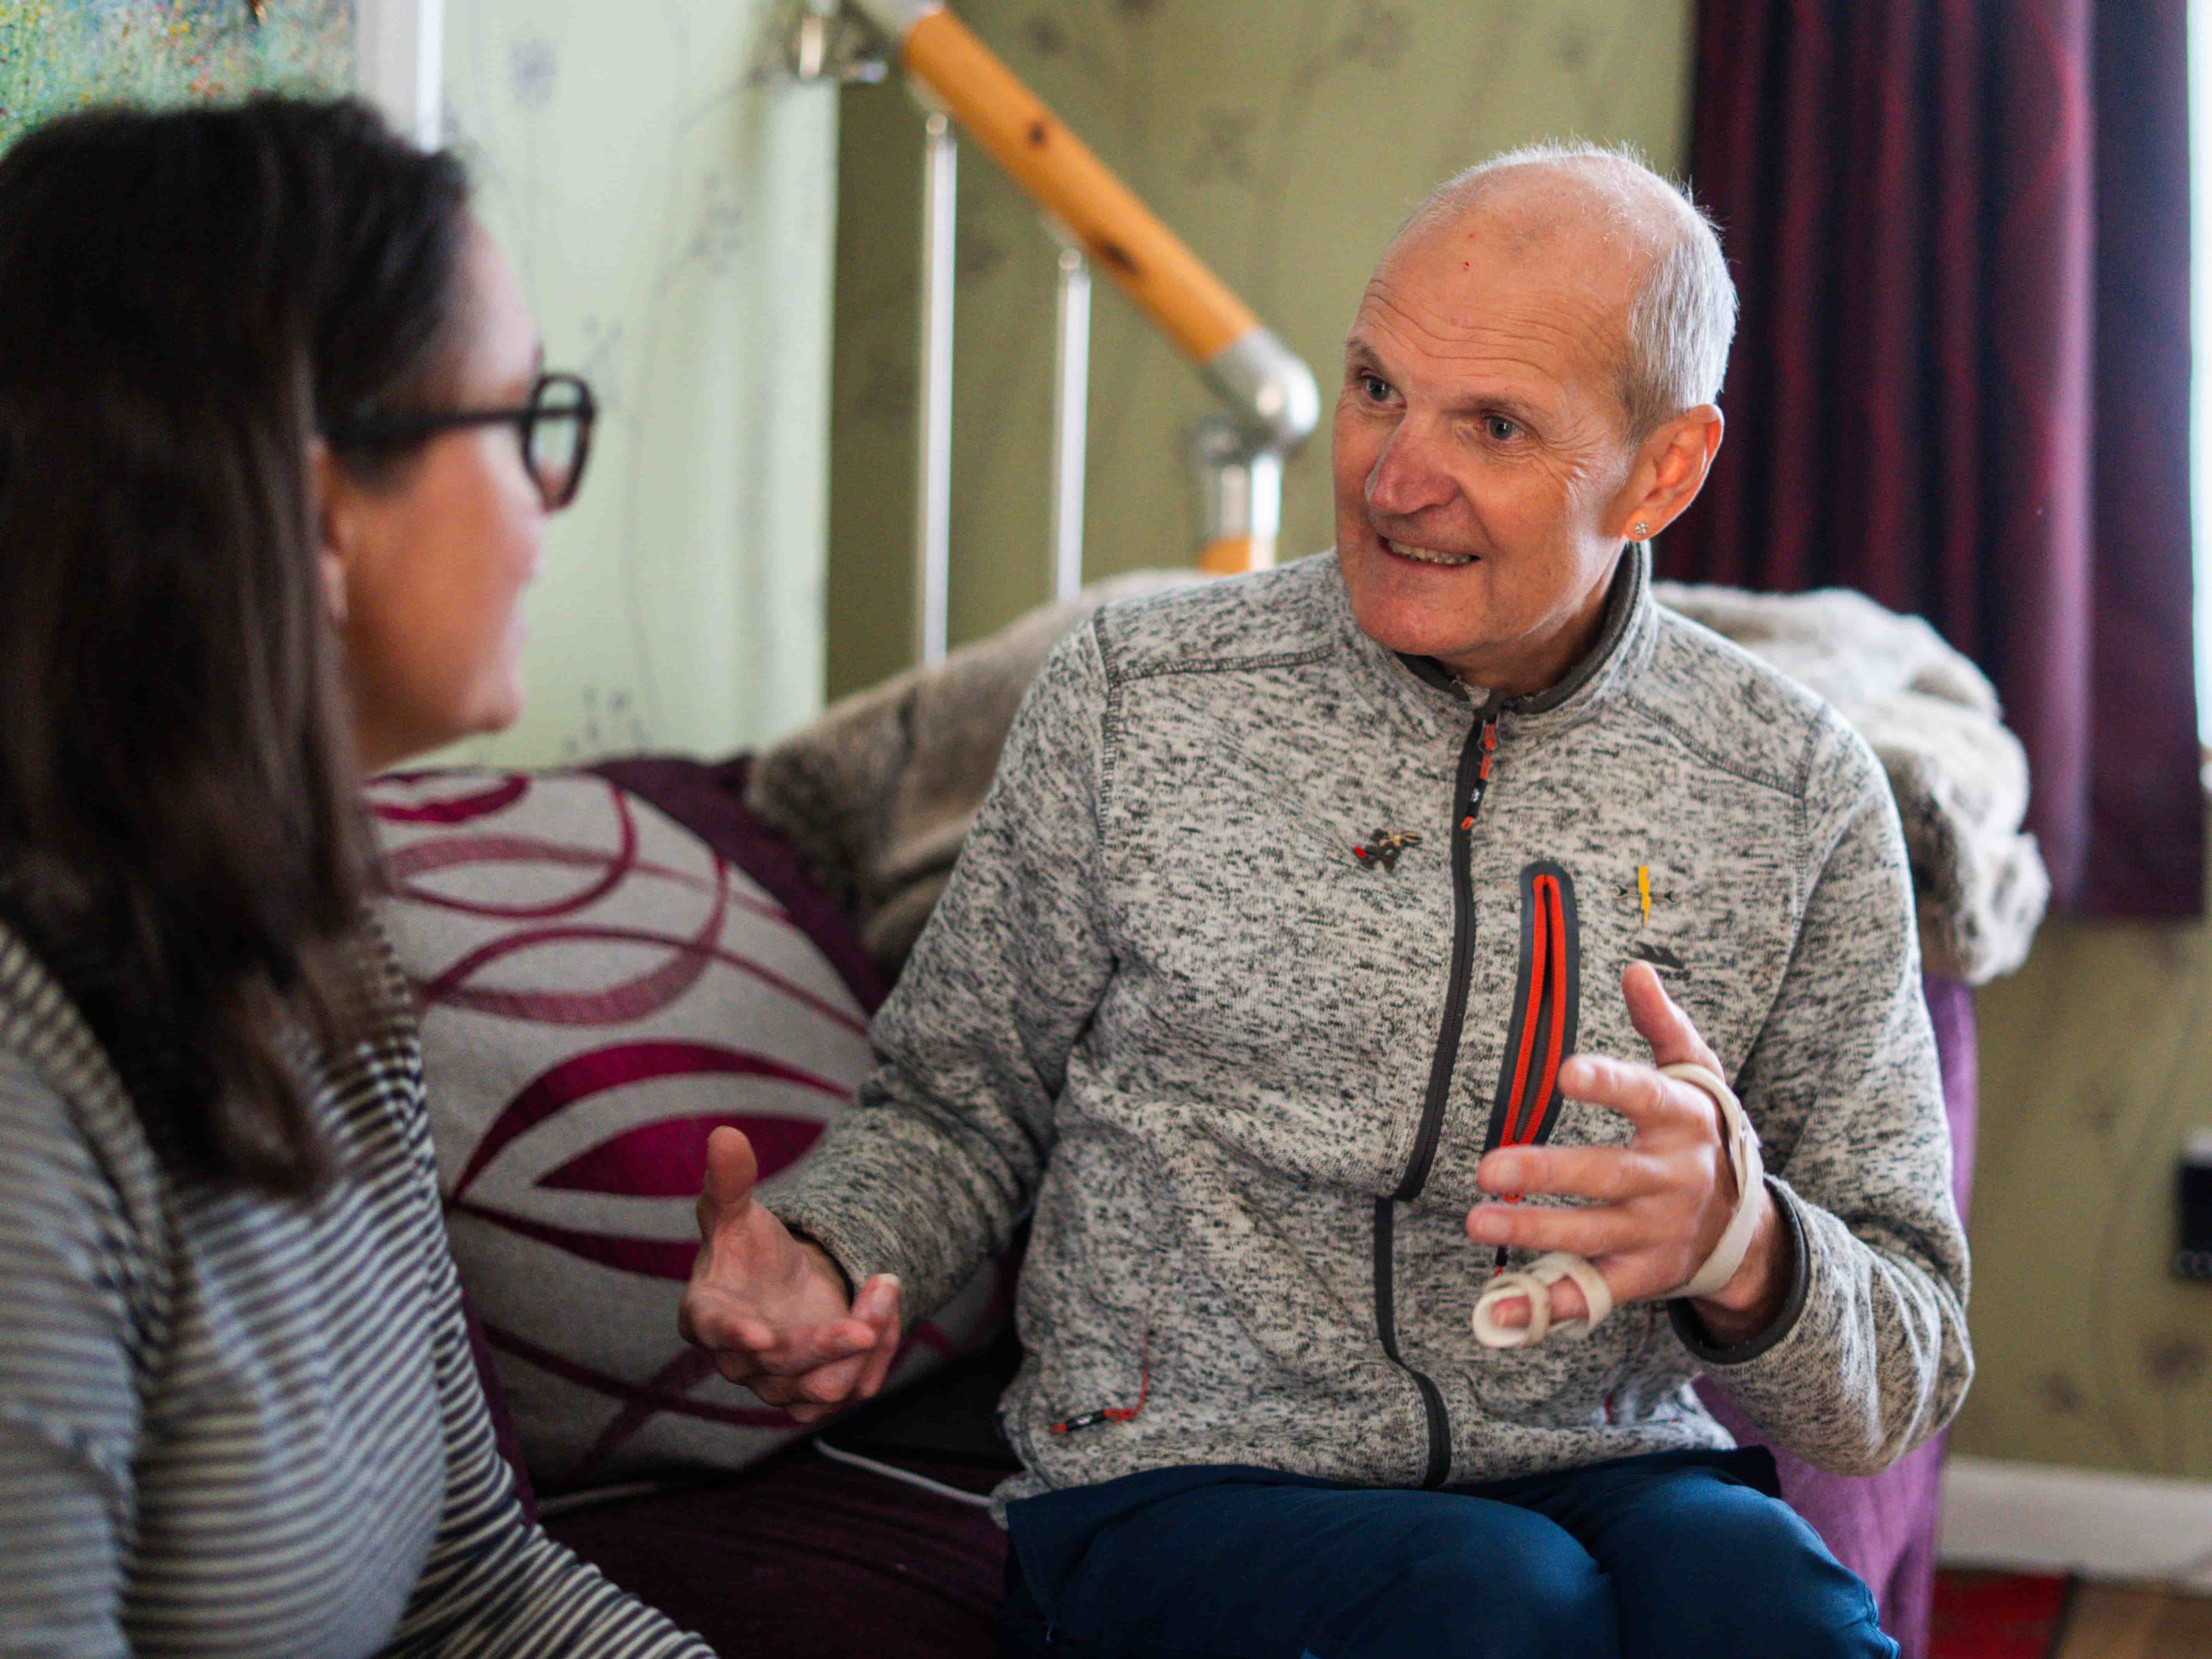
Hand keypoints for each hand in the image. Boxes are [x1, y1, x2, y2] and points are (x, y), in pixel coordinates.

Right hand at [677, 1126, 903, 1423]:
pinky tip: (886, 1311)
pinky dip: (880, 1353)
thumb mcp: (738, 1212)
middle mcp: (738, 1361)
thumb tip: (725, 1135)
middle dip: (831, 1335)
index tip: (762, 1334)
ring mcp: (777, 1386)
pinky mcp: (813, 1396)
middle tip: (879, 1290)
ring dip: (867, 1341)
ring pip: (824, 1389)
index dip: (735, 1334)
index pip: (714, 1330)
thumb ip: (730, 1181)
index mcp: (706, 1314)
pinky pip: (853, 1389)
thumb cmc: (750, 1250)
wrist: (785, 1283)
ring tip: (885, 1287)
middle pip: (783, 1365)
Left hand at [1465, 963, 1787, 1343]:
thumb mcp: (1698, 1077)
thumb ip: (1663, 1025)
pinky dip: (1544, 1305)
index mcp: (1681, 1122)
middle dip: (1547, 1172)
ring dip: (1533, 1231)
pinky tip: (1500, 1308)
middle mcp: (1670, 1180)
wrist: (1749, 1227)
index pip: (1645, 1098)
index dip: (1609, 1085)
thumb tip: (1635, 970)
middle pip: (1605, 1175)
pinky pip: (1590, 1293)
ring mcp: (1655, 1233)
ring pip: (1590, 1234)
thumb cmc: (1705, 1136)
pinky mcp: (1640, 1276)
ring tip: (1479, 1220)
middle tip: (1488, 1166)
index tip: (1566, 1072)